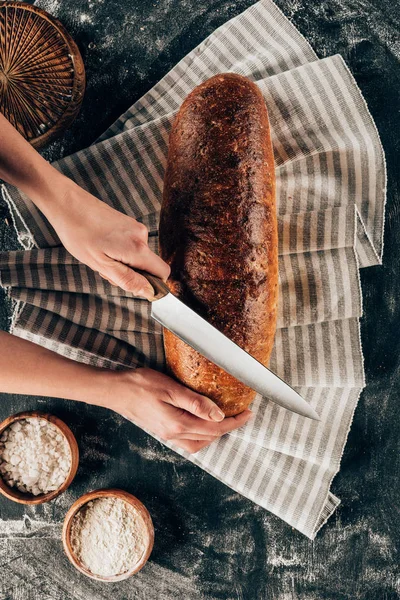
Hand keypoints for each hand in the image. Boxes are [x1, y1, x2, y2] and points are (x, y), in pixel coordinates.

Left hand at [42, 178, 169, 298]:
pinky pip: (131, 246)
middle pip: (149, 266)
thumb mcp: (101, 264)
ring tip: (99, 255)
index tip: (132, 285)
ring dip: (122, 263)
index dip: (153, 284)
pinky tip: (100, 246)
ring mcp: (136, 228)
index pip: (163, 272)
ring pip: (138, 257)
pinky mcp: (128, 223)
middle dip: (131, 274)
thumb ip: (128, 280)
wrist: (67, 203)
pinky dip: (119, 252)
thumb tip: (149, 292)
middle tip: (105, 268)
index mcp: (138, 248)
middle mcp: (142, 236)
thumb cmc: (79, 234)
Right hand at [107, 367, 252, 453]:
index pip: (215, 428)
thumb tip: (218, 415)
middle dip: (229, 427)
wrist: (116, 391)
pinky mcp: (162, 432)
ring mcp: (166, 435)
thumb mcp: (171, 389)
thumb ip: (196, 403)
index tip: (248, 413)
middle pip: (210, 437)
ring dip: (215, 435)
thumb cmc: (141, 384)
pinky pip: (188, 442)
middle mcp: (174, 435)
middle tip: (242, 415)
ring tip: (226, 422)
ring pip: (199, 443)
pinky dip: (201, 437)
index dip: (234, 422)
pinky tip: (202, 426)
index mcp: (178, 424)